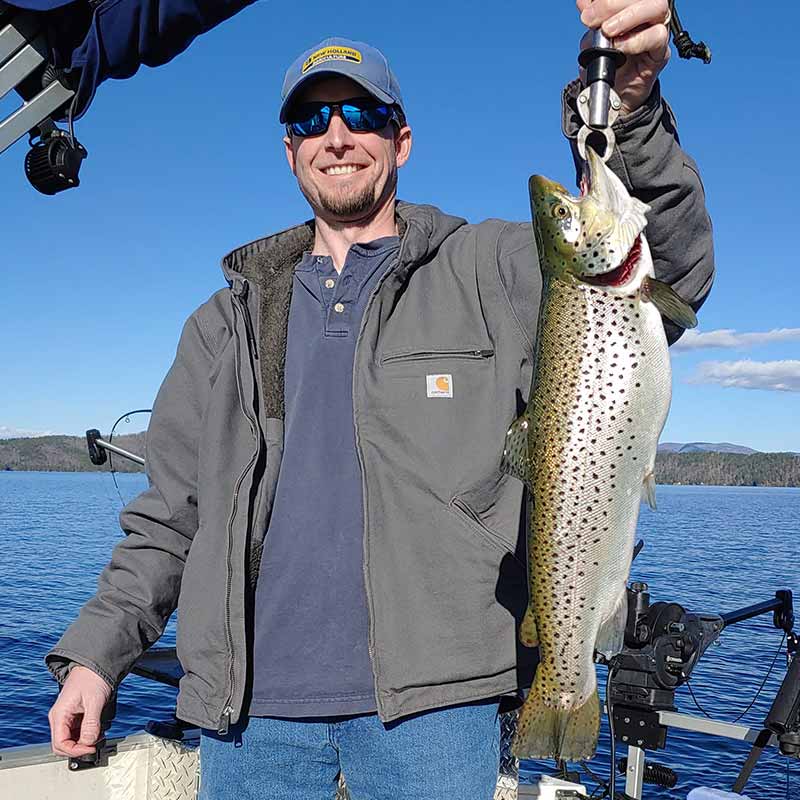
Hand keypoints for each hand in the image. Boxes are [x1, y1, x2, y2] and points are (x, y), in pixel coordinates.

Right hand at [48, 665, 112, 756]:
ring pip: (72, 739)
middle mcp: (60, 717)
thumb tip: (89, 742)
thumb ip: (91, 724)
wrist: (97, 663)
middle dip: (80, 747)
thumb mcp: (95, 701)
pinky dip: (89, 733)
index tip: (91, 748)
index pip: (60, 744)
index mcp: (60, 715)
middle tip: (97, 743)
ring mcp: (68, 717)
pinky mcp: (76, 715)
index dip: (76, 750)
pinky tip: (99, 729)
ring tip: (100, 734)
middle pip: (64, 744)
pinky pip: (79, 731)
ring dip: (86, 740)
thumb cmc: (93, 677)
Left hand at [577, 0, 670, 115]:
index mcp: (631, 8)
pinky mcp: (661, 51)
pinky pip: (658, 36)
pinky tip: (620, 48)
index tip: (586, 11)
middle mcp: (647, 14)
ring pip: (656, 7)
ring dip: (628, 17)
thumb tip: (583, 2)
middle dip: (612, 4)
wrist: (614, 95)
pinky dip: (636, 40)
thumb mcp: (592, 41)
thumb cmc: (607, 65)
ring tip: (607, 32)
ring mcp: (657, 29)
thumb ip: (592, 22)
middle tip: (590, 20)